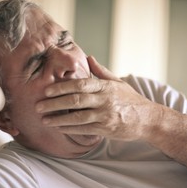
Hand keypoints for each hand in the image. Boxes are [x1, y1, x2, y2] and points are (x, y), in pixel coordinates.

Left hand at [36, 56, 158, 140]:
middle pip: (76, 101)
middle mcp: (105, 100)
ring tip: (44, 119)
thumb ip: (101, 71)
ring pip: (78, 117)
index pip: (80, 84)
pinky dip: (70, 129)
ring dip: (59, 119)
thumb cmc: (130, 100)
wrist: (148, 119)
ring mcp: (106, 116)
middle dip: (54, 103)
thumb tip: (88, 57)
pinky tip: (58, 128)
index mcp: (106, 86)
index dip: (62, 87)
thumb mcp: (117, 82)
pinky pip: (84, 129)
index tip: (46, 90)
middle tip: (38, 105)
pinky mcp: (106, 129)